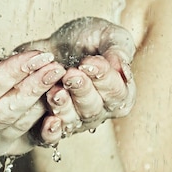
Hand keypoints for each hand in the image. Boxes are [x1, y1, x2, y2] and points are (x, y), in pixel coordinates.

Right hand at [0, 34, 66, 156]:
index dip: (11, 73)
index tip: (36, 55)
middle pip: (3, 112)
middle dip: (32, 87)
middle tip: (55, 67)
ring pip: (19, 124)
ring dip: (43, 100)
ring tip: (59, 76)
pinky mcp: (9, 150)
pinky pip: (32, 138)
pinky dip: (49, 123)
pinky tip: (61, 103)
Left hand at [16, 17, 136, 136]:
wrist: (52, 43)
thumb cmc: (86, 38)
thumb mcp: (106, 34)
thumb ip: (117, 49)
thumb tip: (122, 68)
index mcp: (119, 91)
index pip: (118, 93)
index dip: (105, 79)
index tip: (90, 62)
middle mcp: (99, 110)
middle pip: (94, 108)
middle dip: (82, 91)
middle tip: (71, 74)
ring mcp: (76, 119)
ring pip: (73, 120)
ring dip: (64, 106)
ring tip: (56, 90)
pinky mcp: (51, 124)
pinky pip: (52, 136)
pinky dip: (51, 132)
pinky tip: (49, 120)